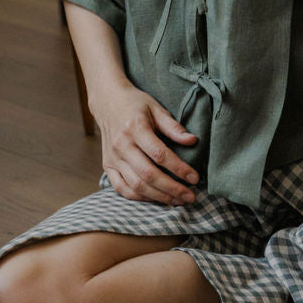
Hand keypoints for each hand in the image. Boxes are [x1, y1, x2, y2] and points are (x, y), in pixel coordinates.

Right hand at [94, 81, 199, 205]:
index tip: (195, 178)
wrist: (108, 101)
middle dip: (171, 188)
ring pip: (136, 185)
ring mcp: (112, 157)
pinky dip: (139, 197)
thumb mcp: (156, 109)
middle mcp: (121, 145)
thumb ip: (173, 127)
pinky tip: (155, 199)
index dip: (179, 168)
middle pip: (148, 174)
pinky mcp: (107, 165)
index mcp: (135, 128)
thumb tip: (193, 141)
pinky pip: (121, 188)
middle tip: (190, 197)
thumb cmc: (136, 104)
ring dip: (158, 197)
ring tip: (177, 201)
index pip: (160, 154)